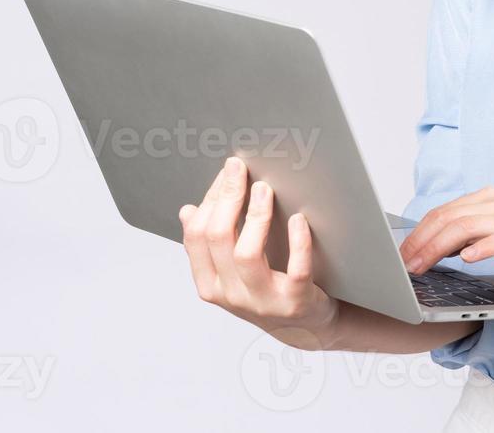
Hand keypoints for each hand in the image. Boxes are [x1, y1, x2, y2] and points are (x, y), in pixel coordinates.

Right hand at [179, 156, 338, 349]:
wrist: (305, 326)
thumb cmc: (268, 289)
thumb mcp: (232, 272)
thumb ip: (211, 245)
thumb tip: (188, 211)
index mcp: (210, 284)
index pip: (197, 237)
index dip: (209, 200)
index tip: (225, 172)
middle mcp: (231, 295)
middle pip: (218, 239)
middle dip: (227, 198)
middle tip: (240, 169)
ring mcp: (263, 301)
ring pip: (247, 254)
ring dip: (255, 216)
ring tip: (264, 188)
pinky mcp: (295, 302)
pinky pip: (295, 270)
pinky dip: (298, 242)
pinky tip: (299, 219)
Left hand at [399, 186, 493, 285]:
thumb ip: (473, 236)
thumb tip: (438, 248)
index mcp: (488, 199)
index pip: (442, 212)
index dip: (416, 234)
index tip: (398, 256)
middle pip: (446, 218)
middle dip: (418, 242)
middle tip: (401, 266)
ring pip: (464, 227)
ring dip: (436, 248)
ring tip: (420, 267)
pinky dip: (479, 248)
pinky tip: (465, 260)